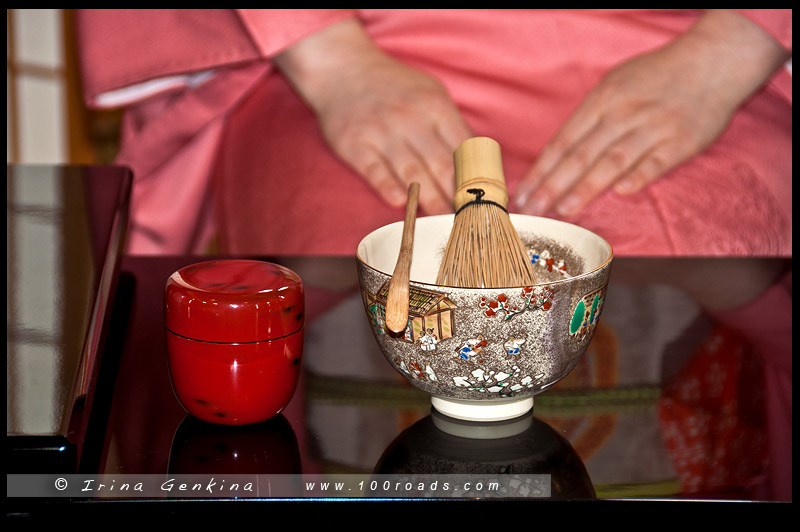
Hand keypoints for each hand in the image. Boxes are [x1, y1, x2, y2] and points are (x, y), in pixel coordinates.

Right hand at [275, 18, 471, 213]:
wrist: (343, 68)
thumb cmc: (394, 87)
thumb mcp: (430, 94)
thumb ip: (452, 127)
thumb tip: (478, 163)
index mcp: (435, 106)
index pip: (465, 149)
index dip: (477, 178)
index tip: (483, 201)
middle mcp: (410, 118)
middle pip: (442, 165)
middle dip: (457, 197)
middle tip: (467, 220)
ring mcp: (381, 131)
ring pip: (412, 172)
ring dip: (430, 200)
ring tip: (442, 222)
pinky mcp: (354, 143)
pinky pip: (374, 170)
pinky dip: (387, 186)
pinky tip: (399, 202)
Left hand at [515, 9, 790, 217]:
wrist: (713, 60)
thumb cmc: (657, 77)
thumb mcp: (615, 86)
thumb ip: (590, 120)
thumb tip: (559, 158)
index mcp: (602, 101)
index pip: (562, 142)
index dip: (540, 171)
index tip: (521, 195)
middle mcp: (623, 114)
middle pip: (580, 155)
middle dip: (552, 186)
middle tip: (531, 211)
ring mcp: (652, 128)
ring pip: (613, 161)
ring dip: (586, 187)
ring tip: (563, 210)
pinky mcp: (681, 141)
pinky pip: (657, 162)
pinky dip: (639, 176)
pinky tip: (621, 193)